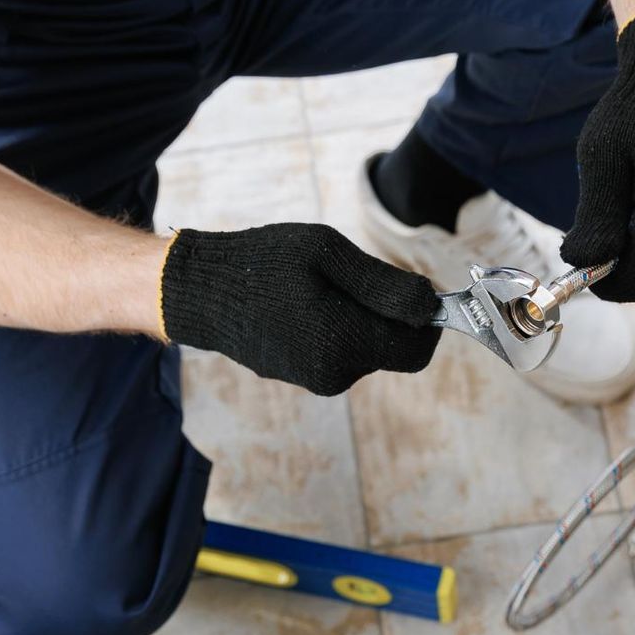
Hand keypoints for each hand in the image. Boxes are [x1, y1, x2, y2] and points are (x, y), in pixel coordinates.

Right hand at [159, 224, 441, 395]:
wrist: (202, 293)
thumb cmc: (263, 264)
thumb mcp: (328, 254)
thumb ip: (385, 285)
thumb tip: (431, 308)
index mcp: (345, 343)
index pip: (419, 348)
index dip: (429, 319)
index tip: (415, 289)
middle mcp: (336, 373)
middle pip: (394, 349)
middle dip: (389, 315)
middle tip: (352, 276)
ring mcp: (318, 380)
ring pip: (367, 349)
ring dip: (360, 319)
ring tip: (318, 287)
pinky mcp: (304, 378)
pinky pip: (342, 353)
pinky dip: (338, 329)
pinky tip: (305, 305)